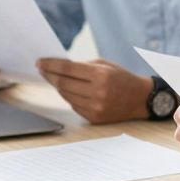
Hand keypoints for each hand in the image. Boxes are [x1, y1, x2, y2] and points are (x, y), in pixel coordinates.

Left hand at [37, 58, 151, 123]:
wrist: (140, 99)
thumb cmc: (122, 78)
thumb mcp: (105, 65)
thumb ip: (83, 66)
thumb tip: (58, 67)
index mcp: (101, 75)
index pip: (68, 69)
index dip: (51, 65)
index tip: (39, 62)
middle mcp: (97, 92)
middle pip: (63, 84)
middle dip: (50, 76)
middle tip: (41, 70)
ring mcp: (95, 107)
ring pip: (66, 96)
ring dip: (58, 87)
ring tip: (53, 79)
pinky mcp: (94, 118)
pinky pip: (74, 106)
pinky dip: (69, 97)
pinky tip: (68, 90)